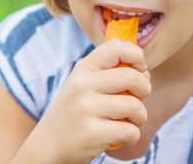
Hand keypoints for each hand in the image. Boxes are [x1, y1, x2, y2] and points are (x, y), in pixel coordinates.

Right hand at [21, 39, 151, 163]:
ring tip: (128, 121)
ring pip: (135, 106)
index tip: (140, 69)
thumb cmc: (74, 112)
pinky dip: (132, 135)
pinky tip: (120, 136)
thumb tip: (145, 73)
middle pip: (133, 77)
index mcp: (83, 68)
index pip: (117, 47)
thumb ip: (111, 74)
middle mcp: (83, 84)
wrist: (47, 146)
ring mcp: (86, 109)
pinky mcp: (92, 133)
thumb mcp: (84, 85)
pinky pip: (130, 131)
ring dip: (140, 116)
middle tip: (138, 99)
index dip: (137, 55)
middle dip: (145, 89)